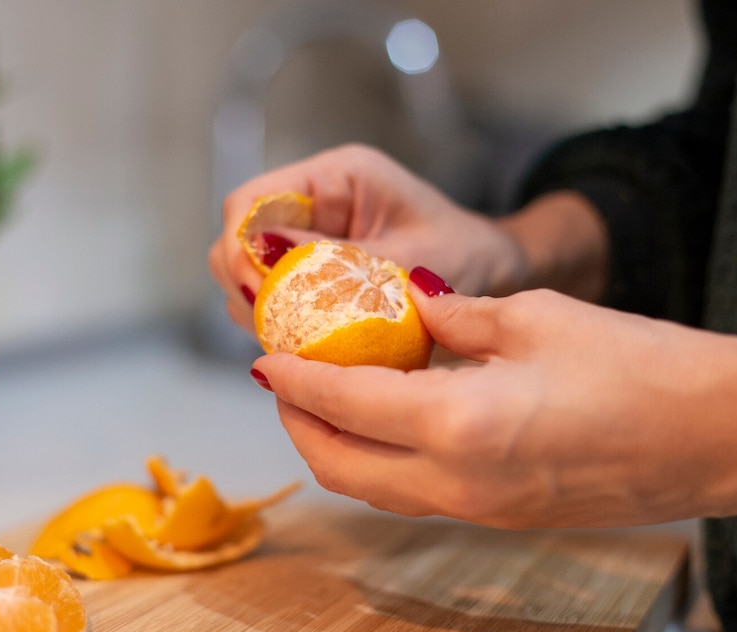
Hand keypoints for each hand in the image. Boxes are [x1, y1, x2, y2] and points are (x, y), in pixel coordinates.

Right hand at [208, 144, 524, 333]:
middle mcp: (311, 205)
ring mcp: (308, 242)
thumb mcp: (414, 258)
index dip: (239, 249)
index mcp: (333, 179)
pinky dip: (283, 327)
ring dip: (264, 313)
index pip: (249, 203)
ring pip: (249, 278)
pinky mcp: (313, 277)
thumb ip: (344, 260)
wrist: (499, 274)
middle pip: (237, 243)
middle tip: (279, 330)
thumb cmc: (469, 254)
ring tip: (301, 343)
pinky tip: (311, 347)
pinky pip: (275, 303)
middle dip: (248, 289)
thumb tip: (267, 255)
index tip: (258, 293)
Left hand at [250, 273, 736, 528]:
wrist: (720, 436)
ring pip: (373, 490)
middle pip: (340, 466)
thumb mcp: (536, 317)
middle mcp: (457, 483)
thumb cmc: (642, 368)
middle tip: (288, 380)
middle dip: (300, 423)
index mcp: (457, 425)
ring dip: (338, 446)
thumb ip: (455, 317)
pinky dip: (383, 462)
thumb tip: (408, 304)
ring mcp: (480, 511)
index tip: (267, 356)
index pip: (343, 404)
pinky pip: (416, 496)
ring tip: (330, 398)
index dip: (296, 379)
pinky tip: (392, 421)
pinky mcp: (504, 517)